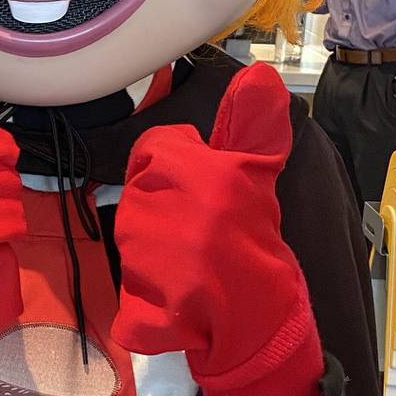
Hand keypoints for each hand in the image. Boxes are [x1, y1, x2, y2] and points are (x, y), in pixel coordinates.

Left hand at [113, 63, 322, 395]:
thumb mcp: (257, 175)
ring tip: (193, 262)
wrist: (263, 320)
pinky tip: (178, 299)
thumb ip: (251, 125)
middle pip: (139, 192)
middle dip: (165, 209)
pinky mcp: (143, 303)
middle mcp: (160, 205)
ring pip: (132, 236)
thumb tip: (259, 75)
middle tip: (200, 230)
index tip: (201, 190)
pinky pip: (132, 299)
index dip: (176, 167)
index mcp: (190, 168)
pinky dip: (148, 305)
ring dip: (156, 249)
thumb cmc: (255, 242)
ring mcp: (146, 256)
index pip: (155, 148)